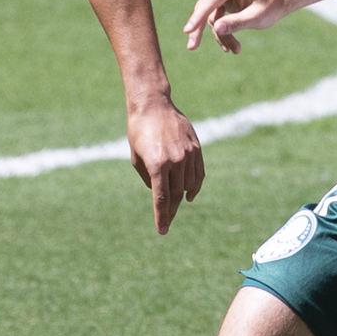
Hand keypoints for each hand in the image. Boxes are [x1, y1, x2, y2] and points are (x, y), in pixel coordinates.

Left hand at [127, 102, 203, 233]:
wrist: (153, 105)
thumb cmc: (139, 132)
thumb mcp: (137, 158)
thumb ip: (149, 178)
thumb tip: (160, 193)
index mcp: (157, 164)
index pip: (161, 198)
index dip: (162, 216)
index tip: (162, 230)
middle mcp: (175, 160)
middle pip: (176, 194)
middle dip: (171, 210)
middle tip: (167, 221)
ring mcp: (188, 154)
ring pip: (188, 185)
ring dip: (181, 198)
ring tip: (175, 206)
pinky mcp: (196, 149)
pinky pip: (198, 174)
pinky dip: (195, 186)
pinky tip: (189, 194)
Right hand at [184, 0, 284, 53]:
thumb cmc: (271, 5)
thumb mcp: (257, 17)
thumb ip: (237, 22)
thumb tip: (216, 28)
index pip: (210, 1)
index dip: (198, 17)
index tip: (187, 30)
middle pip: (205, 8)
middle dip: (201, 30)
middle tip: (192, 47)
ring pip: (209, 16)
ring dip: (220, 35)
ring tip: (235, 50)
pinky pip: (214, 16)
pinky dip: (222, 31)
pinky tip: (232, 46)